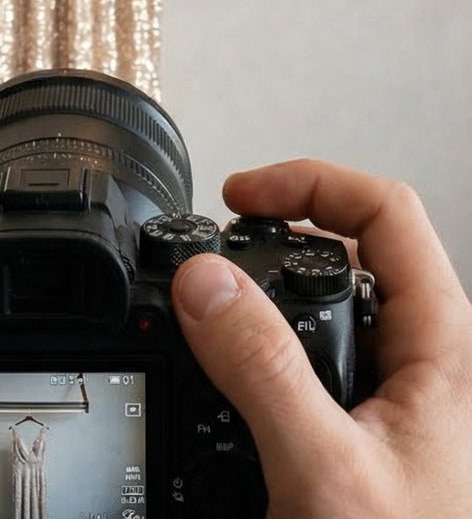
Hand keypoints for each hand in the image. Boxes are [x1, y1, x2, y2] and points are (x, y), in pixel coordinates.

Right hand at [172, 159, 471, 517]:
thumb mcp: (325, 469)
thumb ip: (261, 367)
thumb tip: (206, 282)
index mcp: (446, 348)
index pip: (385, 211)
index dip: (309, 182)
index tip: (240, 196)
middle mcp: (433, 365)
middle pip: (361, 250)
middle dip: (282, 234)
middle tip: (221, 242)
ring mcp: (406, 403)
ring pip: (342, 310)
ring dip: (276, 295)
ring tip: (221, 303)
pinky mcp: (378, 439)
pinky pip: (324, 365)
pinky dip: (275, 350)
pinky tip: (238, 377)